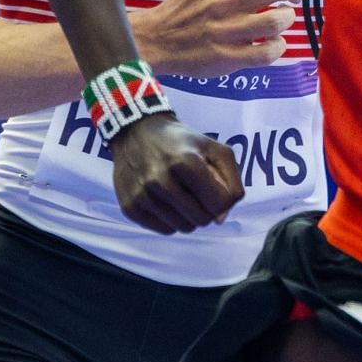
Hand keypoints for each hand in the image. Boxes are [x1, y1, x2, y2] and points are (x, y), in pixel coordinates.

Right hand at [110, 112, 242, 232]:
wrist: (134, 132)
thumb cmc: (180, 142)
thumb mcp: (214, 149)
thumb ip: (232, 182)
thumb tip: (220, 219)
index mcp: (184, 162)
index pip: (219, 203)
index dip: (222, 197)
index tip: (212, 186)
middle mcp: (159, 180)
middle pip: (202, 219)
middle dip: (205, 209)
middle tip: (195, 192)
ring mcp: (142, 194)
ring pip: (183, 227)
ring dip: (187, 216)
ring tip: (179, 195)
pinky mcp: (129, 206)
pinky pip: (164, 229)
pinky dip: (170, 220)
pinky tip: (165, 201)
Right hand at [133, 0, 303, 76]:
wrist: (157, 38)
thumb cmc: (185, 3)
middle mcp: (221, 2)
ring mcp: (225, 31)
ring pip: (275, 21)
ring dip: (287, 17)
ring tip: (282, 17)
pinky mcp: (228, 57)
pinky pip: (267, 53)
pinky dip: (278, 46)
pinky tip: (272, 41)